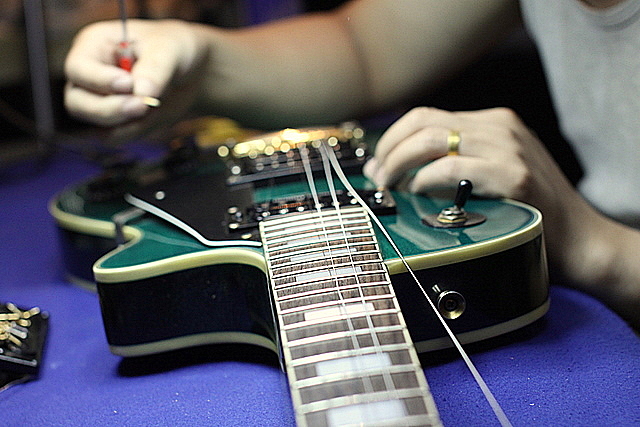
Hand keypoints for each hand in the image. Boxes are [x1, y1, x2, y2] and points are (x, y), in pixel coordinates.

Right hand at [64, 19, 207, 140]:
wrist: (188, 70)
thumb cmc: (171, 49)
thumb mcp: (168, 49)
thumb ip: (154, 68)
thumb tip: (142, 93)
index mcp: (92, 46)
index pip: (78, 69)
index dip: (99, 80)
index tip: (128, 84)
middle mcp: (89, 76)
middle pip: (77, 103)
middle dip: (110, 109)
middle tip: (142, 105)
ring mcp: (99, 102)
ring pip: (97, 126)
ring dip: (128, 123)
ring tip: (155, 106)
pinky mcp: (115, 123)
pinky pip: (117, 137)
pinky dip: (138, 131)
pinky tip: (155, 116)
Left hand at [365, 107, 639, 328]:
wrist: (579, 239)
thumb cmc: (526, 213)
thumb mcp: (488, 176)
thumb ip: (446, 167)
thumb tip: (388, 171)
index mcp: (492, 123)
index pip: (426, 117)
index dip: (393, 139)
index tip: (378, 165)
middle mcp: (498, 127)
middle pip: (423, 121)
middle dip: (389, 149)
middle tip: (378, 178)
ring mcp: (508, 148)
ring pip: (431, 139)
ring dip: (399, 164)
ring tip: (391, 188)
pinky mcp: (513, 175)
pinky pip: (452, 168)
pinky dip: (425, 180)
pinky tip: (417, 195)